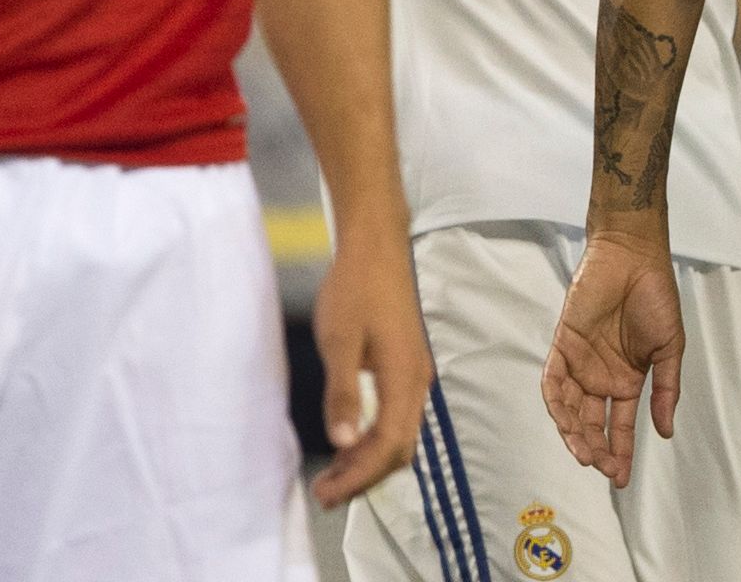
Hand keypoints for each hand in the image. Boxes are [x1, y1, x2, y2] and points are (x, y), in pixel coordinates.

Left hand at [307, 219, 430, 507]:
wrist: (376, 245)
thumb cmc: (355, 287)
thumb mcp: (339, 339)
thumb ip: (343, 391)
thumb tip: (341, 442)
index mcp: (404, 379)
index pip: (387, 446)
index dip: (357, 477)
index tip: (326, 495)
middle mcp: (416, 383)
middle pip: (398, 450)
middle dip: (363, 478)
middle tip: (324, 493)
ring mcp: (413, 375)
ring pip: (397, 435)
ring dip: (366, 460)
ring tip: (330, 475)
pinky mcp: (404, 366)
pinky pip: (394, 416)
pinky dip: (371, 438)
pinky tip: (346, 439)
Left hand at [543, 229, 683, 486]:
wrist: (634, 257)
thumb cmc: (656, 297)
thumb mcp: (669, 350)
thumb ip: (665, 391)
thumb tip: (665, 433)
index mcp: (627, 381)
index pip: (619, 426)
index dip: (620, 453)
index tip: (621, 479)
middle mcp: (601, 376)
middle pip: (591, 424)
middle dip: (596, 450)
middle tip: (603, 468)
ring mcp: (581, 361)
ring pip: (570, 408)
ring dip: (574, 433)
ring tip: (584, 453)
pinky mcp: (563, 342)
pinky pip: (553, 378)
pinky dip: (555, 401)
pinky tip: (564, 420)